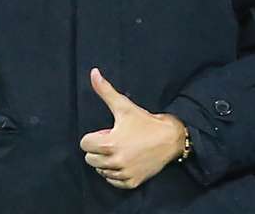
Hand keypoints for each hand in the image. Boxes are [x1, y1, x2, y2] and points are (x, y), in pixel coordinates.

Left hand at [79, 68, 185, 189]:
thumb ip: (105, 90)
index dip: (94, 136)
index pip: (84, 144)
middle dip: (98, 149)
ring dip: (107, 161)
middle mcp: (115, 162)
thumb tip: (93, 72)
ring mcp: (123, 174)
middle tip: (115, 140)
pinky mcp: (132, 182)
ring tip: (122, 150)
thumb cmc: (145, 122)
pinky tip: (126, 161)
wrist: (170, 138)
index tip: (108, 132)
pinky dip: (116, 173)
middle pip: (90, 159)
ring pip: (101, 170)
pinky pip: (113, 181)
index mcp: (109, 144)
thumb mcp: (124, 105)